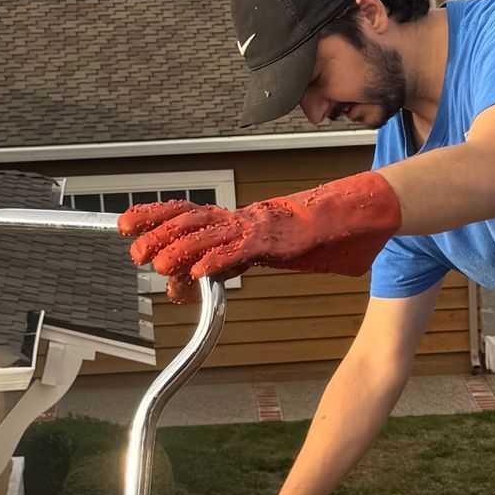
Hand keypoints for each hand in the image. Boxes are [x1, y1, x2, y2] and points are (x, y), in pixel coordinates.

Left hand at [119, 174, 402, 285]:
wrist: (367, 212)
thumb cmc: (329, 235)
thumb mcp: (274, 256)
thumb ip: (234, 266)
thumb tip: (198, 282)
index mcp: (245, 218)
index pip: (191, 214)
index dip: (157, 218)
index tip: (127, 226)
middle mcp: (248, 218)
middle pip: (192, 220)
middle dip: (158, 232)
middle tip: (131, 246)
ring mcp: (264, 226)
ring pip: (212, 233)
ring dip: (179, 247)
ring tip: (152, 260)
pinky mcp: (282, 239)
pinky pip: (244, 250)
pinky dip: (218, 259)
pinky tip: (197, 271)